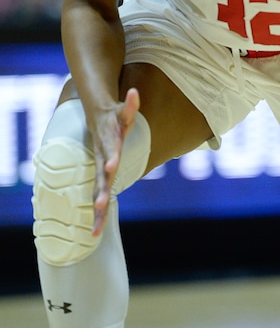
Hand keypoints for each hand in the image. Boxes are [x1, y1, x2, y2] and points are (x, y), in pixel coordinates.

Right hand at [92, 87, 140, 235]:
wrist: (96, 120)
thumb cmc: (114, 117)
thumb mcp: (124, 110)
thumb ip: (130, 104)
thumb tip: (135, 93)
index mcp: (108, 144)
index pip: (110, 151)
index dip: (111, 158)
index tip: (111, 167)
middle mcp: (101, 160)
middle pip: (100, 178)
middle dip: (99, 192)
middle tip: (98, 206)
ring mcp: (100, 171)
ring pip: (98, 193)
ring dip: (98, 211)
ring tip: (96, 230)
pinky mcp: (101, 179)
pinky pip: (100, 198)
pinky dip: (99, 215)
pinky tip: (97, 233)